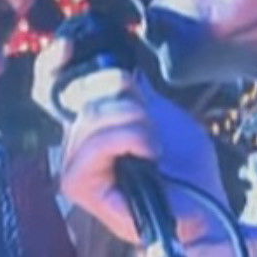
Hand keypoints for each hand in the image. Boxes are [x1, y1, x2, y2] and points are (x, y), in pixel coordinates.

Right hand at [33, 34, 224, 247]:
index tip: (68, 46)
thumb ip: (138, 92)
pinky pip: (99, 143)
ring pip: (96, 116)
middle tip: (152, 129)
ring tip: (154, 148)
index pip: (52, 87)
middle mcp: (76, 144)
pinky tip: (149, 155)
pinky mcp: (79, 186)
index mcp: (92, 124)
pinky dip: (131, 141)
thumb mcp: (165, 116)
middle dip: (129, 101)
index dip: (52, 64)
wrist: (204, 210)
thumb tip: (120, 65)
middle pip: (86, 93)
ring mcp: (74, 166)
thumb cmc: (187, 171)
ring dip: (138, 125)